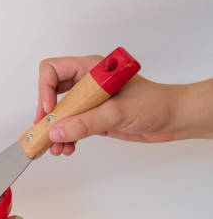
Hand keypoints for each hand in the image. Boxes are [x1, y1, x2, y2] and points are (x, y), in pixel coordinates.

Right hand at [35, 55, 212, 155]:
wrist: (174, 119)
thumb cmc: (155, 103)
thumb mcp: (117, 112)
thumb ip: (85, 123)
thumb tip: (56, 132)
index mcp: (90, 70)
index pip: (53, 70)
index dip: (45, 88)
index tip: (49, 109)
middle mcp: (86, 83)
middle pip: (51, 92)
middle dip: (45, 113)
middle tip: (43, 130)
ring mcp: (88, 100)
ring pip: (59, 112)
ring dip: (54, 130)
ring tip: (55, 147)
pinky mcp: (92, 116)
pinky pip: (70, 126)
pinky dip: (65, 138)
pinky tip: (67, 148)